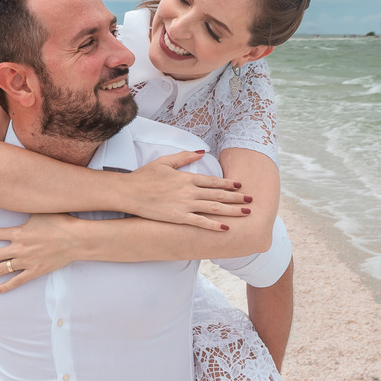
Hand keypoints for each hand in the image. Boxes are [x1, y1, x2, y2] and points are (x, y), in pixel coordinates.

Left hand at [0, 213, 79, 293]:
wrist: (76, 239)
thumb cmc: (60, 222)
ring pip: (1, 270)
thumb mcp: (40, 212)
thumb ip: (26, 211)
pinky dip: (6, 287)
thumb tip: (17, 201)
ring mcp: (26, 261)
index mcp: (18, 233)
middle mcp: (19, 248)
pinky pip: (17, 281)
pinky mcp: (35, 271)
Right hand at [123, 151, 251, 230]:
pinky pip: (200, 222)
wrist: (129, 192)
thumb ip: (184, 157)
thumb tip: (201, 151)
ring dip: (231, 210)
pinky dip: (213, 225)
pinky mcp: (178, 217)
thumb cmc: (144, 176)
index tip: (240, 186)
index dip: (228, 184)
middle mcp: (189, 191)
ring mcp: (184, 205)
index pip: (212, 181)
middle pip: (218, 195)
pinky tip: (225, 228)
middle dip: (236, 198)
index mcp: (186, 177)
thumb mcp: (164, 161)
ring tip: (246, 213)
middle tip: (251, 200)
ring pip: (213, 208)